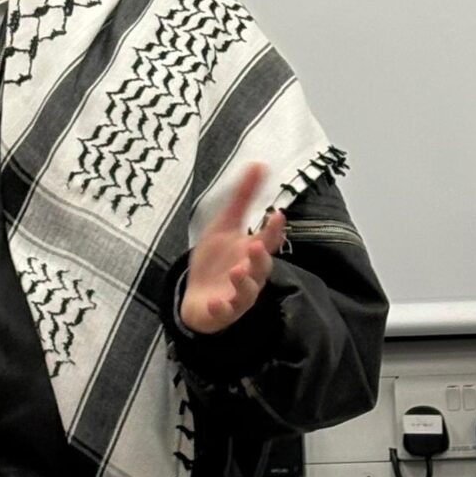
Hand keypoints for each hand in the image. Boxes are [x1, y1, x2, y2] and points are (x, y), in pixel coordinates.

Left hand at [180, 162, 284, 334]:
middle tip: (255, 245)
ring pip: (247, 292)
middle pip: (261, 267)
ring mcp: (236, 294)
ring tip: (237, 271)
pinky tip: (214, 303)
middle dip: (260, 257)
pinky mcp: (221, 311)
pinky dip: (220, 308)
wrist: (198, 295)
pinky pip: (223, 312)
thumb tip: (258, 164)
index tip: (277, 214)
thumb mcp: (225, 224)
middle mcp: (249, 273)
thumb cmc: (217, 259)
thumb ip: (242, 197)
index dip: (273, 229)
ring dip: (244, 283)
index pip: (268, 240)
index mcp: (251, 251)